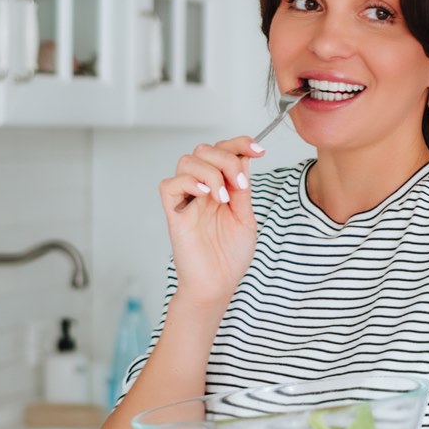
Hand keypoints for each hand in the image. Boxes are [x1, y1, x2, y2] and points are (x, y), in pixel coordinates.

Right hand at [159, 136, 264, 305]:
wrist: (218, 285)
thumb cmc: (230, 256)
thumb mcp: (245, 217)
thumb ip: (242, 188)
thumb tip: (244, 158)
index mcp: (220, 187)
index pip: (223, 151)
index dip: (239, 144)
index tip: (258, 150)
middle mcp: (202, 190)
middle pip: (204, 149)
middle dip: (227, 158)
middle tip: (240, 183)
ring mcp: (187, 200)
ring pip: (187, 160)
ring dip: (211, 171)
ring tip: (223, 197)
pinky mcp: (175, 213)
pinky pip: (170, 184)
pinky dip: (189, 181)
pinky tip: (206, 195)